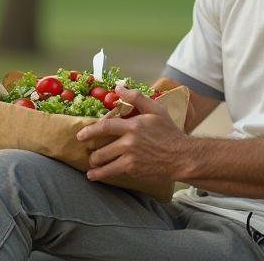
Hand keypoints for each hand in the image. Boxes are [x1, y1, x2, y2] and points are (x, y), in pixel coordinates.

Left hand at [76, 85, 190, 183]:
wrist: (182, 156)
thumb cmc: (169, 132)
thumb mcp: (156, 110)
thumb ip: (136, 98)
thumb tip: (119, 87)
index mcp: (133, 126)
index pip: (105, 127)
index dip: (90, 131)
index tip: (80, 136)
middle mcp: (130, 143)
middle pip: (101, 150)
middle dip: (92, 154)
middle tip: (88, 154)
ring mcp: (131, 159)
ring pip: (105, 164)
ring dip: (95, 167)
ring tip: (91, 169)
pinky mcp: (134, 171)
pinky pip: (114, 173)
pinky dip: (104, 175)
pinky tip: (98, 176)